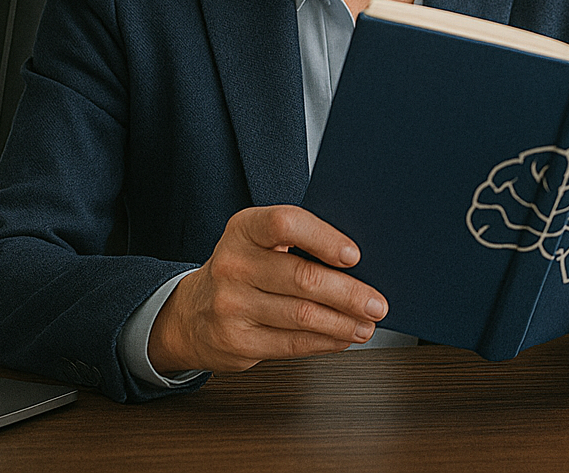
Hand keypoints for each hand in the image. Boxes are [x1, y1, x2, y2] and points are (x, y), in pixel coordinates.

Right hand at [147, 205, 386, 373]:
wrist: (191, 313)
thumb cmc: (243, 270)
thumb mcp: (259, 243)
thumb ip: (299, 244)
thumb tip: (360, 265)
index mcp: (244, 229)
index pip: (286, 223)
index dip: (324, 238)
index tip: (354, 255)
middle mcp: (233, 264)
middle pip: (303, 278)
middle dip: (349, 293)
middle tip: (377, 302)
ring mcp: (231, 305)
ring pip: (302, 316)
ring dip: (344, 322)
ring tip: (367, 323)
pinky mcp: (237, 342)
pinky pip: (293, 344)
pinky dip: (325, 342)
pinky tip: (342, 338)